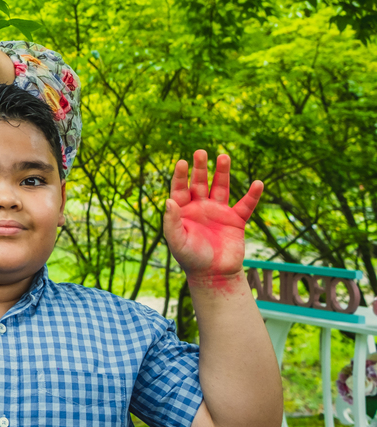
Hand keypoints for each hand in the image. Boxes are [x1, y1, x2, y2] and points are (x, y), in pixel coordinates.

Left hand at [164, 150, 263, 284]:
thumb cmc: (190, 258)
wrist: (213, 275)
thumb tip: (168, 201)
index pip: (180, 188)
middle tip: (200, 151)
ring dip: (222, 173)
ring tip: (223, 156)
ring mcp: (218, 212)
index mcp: (183, 210)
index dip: (181, 175)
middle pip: (199, 182)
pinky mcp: (236, 221)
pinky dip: (252, 195)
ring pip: (221, 187)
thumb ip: (171, 222)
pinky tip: (258, 183)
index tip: (182, 162)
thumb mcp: (177, 241)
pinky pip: (246, 205)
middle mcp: (200, 206)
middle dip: (200, 167)